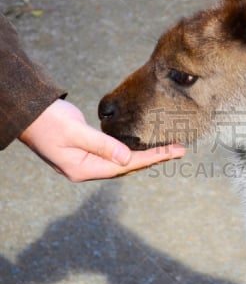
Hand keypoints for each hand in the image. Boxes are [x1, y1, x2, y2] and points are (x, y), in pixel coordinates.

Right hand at [19, 99, 184, 181]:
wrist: (27, 113)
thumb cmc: (47, 121)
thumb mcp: (75, 132)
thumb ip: (102, 145)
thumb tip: (127, 159)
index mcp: (82, 169)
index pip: (124, 166)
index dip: (151, 158)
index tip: (173, 152)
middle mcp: (86, 169)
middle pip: (126, 167)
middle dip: (153, 158)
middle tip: (179, 150)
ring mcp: (85, 161)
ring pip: (121, 162)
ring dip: (144, 155)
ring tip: (168, 149)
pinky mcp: (85, 151)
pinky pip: (114, 153)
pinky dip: (130, 150)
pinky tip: (143, 146)